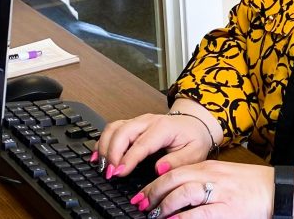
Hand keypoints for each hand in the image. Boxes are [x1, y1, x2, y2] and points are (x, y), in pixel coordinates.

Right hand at [94, 110, 214, 178]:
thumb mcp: (195, 153)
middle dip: (112, 152)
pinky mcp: (131, 125)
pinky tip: (98, 155)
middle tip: (110, 173)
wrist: (194, 124)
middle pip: (123, 132)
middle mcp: (148, 121)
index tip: (119, 172)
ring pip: (114, 128)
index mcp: (163, 128)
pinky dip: (103, 141)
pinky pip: (112, 129)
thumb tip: (159, 169)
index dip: (128, 158)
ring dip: (105, 146)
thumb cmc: (193, 138)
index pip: (141, 143)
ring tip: (102, 166)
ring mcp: (138, 121)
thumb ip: (178, 161)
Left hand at [130, 160, 273, 218]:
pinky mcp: (227, 209)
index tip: (142, 195)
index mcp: (210, 167)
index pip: (176, 170)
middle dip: (153, 192)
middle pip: (174, 178)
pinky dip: (183, 217)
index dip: (155, 183)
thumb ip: (202, 182)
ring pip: (183, 192)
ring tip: (153, 214)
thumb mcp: (224, 177)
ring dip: (164, 204)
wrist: (279, 191)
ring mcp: (220, 192)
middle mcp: (212, 175)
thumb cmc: (253, 186)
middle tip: (140, 204)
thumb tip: (177, 194)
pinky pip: (200, 212)